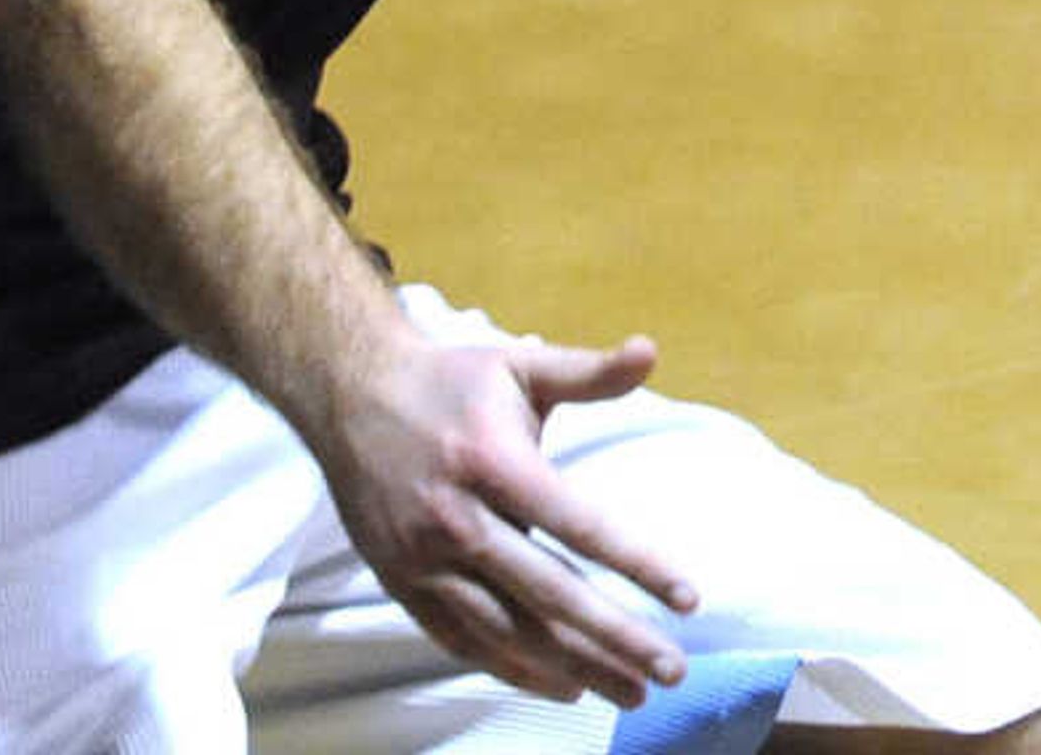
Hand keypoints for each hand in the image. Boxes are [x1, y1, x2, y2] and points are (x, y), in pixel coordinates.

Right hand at [311, 327, 696, 708]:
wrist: (352, 398)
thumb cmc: (453, 381)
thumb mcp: (522, 365)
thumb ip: (589, 371)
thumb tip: (651, 351)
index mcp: (493, 462)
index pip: (578, 525)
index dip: (636, 564)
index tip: (688, 599)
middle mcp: (457, 520)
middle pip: (547, 595)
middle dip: (615, 638)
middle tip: (671, 671)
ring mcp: (425, 560)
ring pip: (507, 631)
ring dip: (573, 667)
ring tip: (629, 690)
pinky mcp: (403, 585)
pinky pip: (463, 641)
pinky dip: (514, 669)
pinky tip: (563, 685)